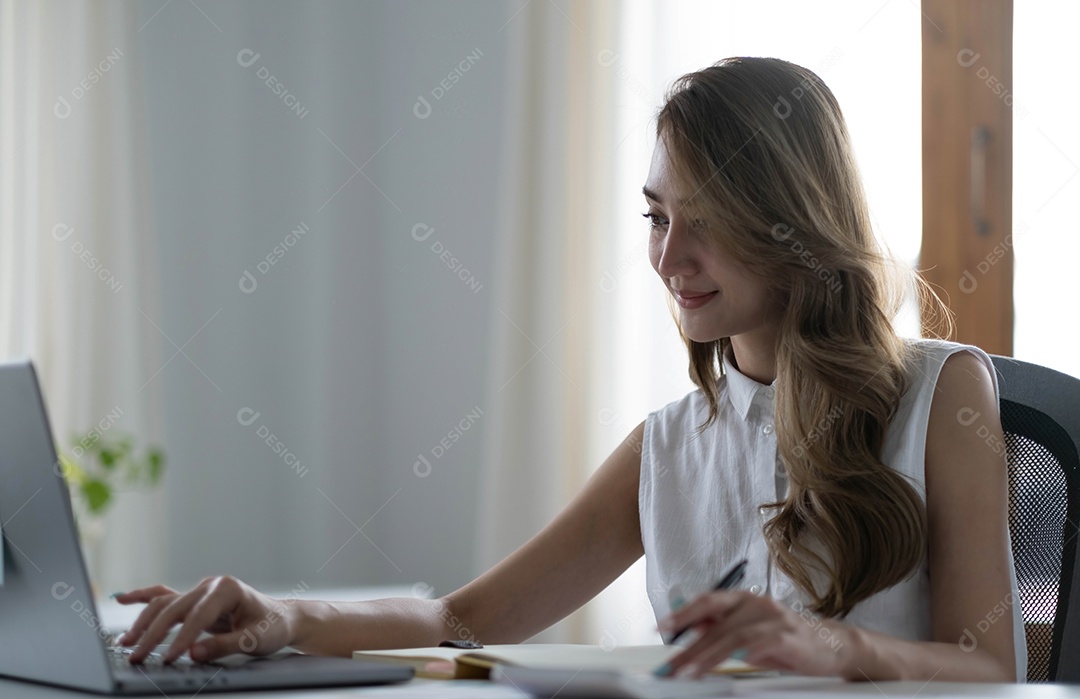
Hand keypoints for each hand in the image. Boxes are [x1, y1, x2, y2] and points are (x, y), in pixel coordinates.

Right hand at [114, 576, 294, 663]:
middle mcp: (210, 585)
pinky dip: (143, 597)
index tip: (169, 658)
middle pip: (174, 608)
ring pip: (164, 603)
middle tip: (137, 657)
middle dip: (154, 634)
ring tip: (125, 643)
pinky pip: (165, 596)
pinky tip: (122, 598)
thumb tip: (193, 654)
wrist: (281, 618)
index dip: (183, 638)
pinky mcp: (194, 600)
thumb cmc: (273, 627)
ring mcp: (200, 591)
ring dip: (143, 622)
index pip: (198, 616)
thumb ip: (224, 646)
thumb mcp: (256, 639)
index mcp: (227, 589)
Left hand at [657, 591, 850, 677]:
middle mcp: (756, 602)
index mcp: (744, 599)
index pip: (707, 601)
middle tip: (669, 663)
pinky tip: (718, 667)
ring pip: (729, 634)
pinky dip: (730, 657)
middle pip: (713, 618)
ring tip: (686, 671)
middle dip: (686, 641)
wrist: (833, 646)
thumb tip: (693, 630)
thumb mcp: (750, 634)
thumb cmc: (787, 640)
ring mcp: (771, 617)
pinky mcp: (785, 636)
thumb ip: (724, 630)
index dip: (683, 613)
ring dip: (704, 655)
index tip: (661, 627)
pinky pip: (751, 646)